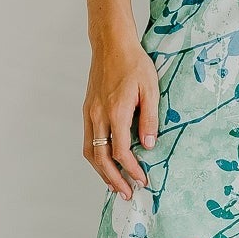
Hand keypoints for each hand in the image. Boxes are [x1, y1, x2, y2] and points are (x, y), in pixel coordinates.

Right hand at [82, 35, 159, 197]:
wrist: (111, 44)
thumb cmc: (134, 63)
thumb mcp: (151, 89)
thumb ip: (150, 119)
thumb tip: (150, 146)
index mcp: (116, 111)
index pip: (121, 151)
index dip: (131, 169)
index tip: (142, 179)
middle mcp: (98, 115)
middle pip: (101, 158)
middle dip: (114, 179)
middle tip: (127, 193)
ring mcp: (90, 113)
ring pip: (90, 152)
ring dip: (101, 172)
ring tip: (114, 185)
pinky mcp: (87, 110)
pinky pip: (88, 140)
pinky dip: (96, 157)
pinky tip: (105, 163)